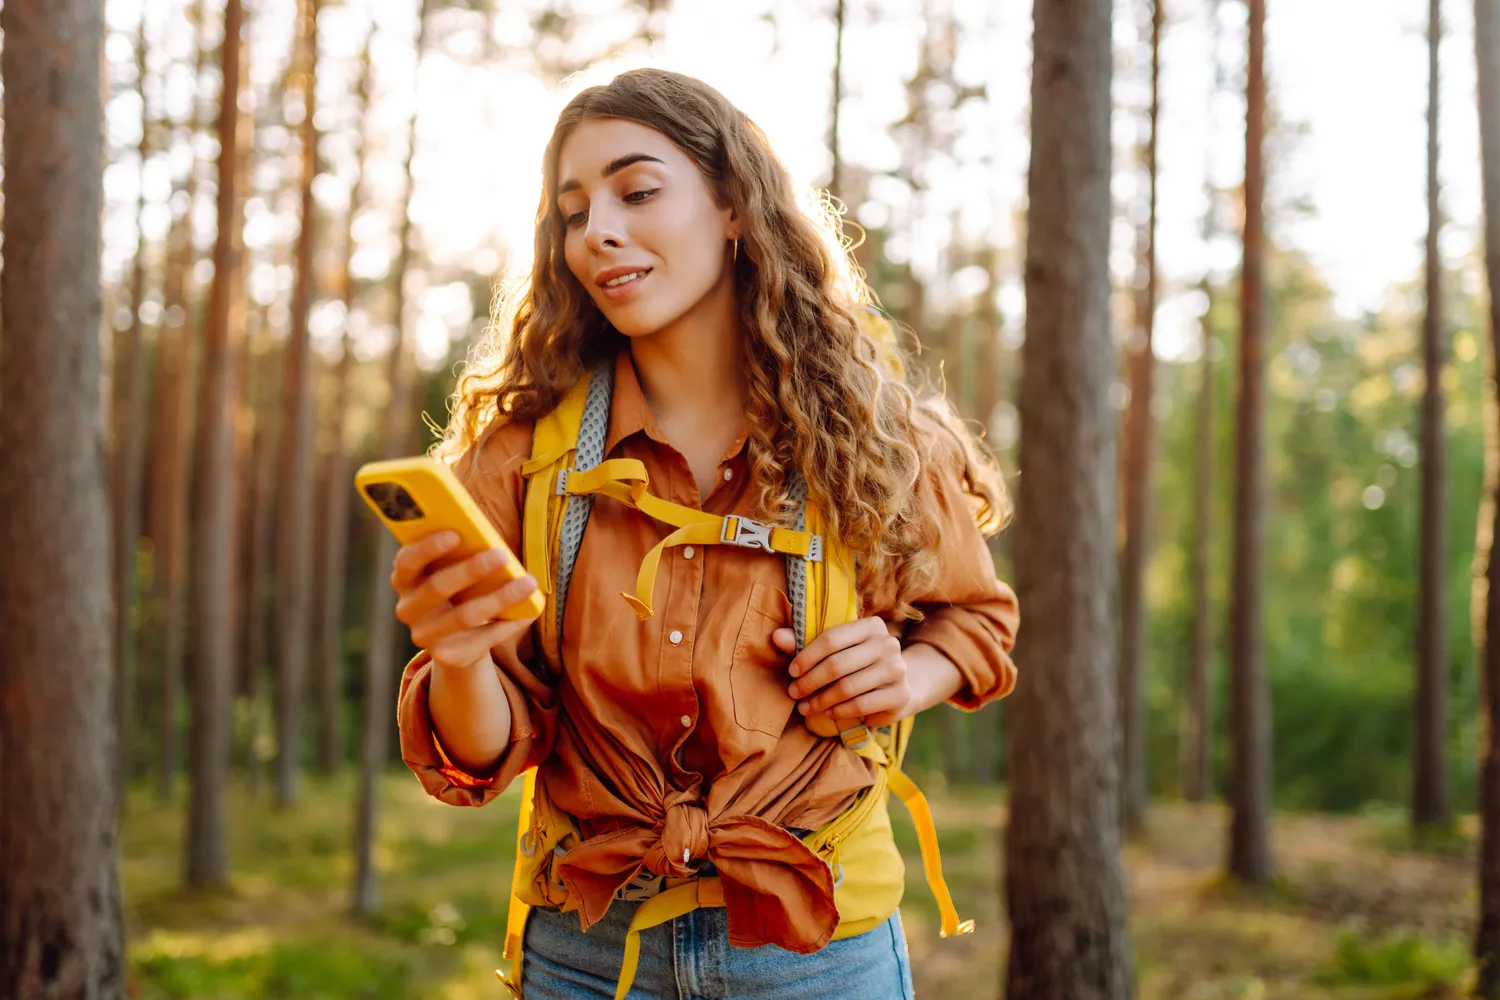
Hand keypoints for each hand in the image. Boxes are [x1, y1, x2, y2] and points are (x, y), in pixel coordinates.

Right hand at [390, 530, 539, 671]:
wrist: (454, 637)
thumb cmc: (458, 587)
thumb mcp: (452, 570)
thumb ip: (461, 555)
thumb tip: (495, 545)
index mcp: (404, 579)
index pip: (407, 561)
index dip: (428, 548)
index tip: (455, 534)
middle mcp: (407, 609)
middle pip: (437, 587)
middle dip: (471, 570)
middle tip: (501, 555)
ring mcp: (424, 635)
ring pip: (464, 616)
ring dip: (500, 598)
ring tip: (528, 583)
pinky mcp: (446, 656)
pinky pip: (482, 639)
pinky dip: (508, 624)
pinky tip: (528, 612)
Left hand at [771, 617, 912, 729]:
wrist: (896, 685)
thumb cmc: (858, 663)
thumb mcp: (834, 650)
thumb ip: (804, 642)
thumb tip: (776, 637)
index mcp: (872, 625)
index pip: (832, 638)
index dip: (807, 656)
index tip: (791, 672)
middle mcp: (888, 643)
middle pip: (838, 665)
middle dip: (810, 682)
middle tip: (794, 693)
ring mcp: (897, 669)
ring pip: (848, 687)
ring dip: (821, 700)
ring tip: (805, 707)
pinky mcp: (900, 694)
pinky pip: (861, 705)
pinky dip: (839, 711)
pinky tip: (827, 713)